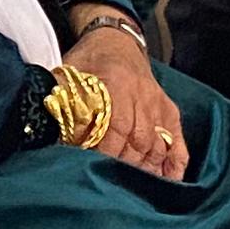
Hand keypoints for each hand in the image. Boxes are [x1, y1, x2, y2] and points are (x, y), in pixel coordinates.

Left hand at [68, 22, 189, 180]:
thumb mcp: (69, 73)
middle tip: (110, 186)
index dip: (104, 152)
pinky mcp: (169, 111)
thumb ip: (64, 101)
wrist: (115, 39)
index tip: (92, 169)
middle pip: (137, 141)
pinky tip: (168, 182)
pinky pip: (177, 142)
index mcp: (114, 83)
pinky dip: (175, 164)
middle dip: (124, 167)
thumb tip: (52, 132)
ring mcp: (158, 105)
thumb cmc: (88, 60)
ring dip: (146, 170)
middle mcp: (141, 95)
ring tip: (134, 190)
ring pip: (157, 145)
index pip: (113, 127)